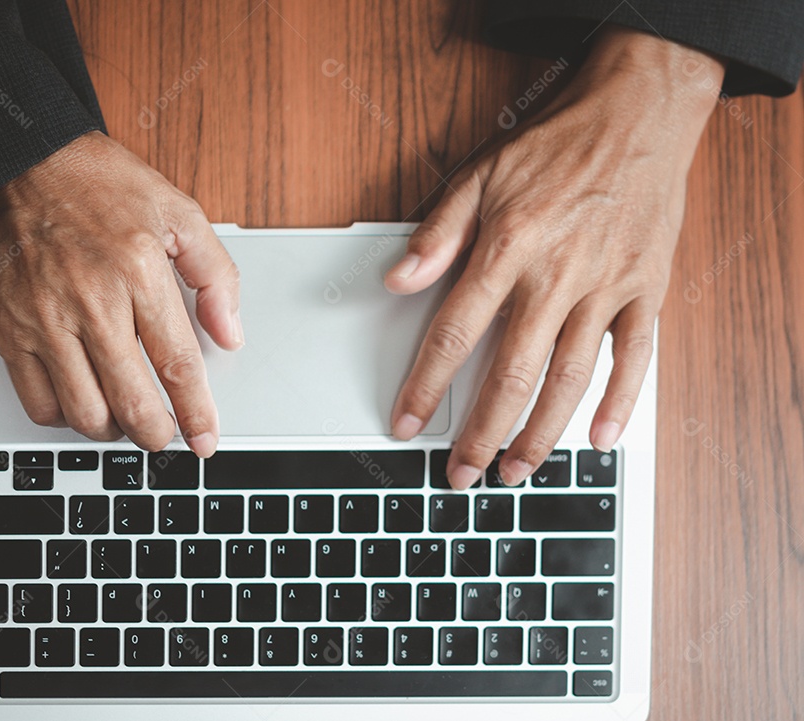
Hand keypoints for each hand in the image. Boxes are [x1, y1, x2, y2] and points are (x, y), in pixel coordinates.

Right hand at [0, 131, 242, 456]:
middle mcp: (92, 300)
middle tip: (166, 435)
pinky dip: (64, 418)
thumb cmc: (97, 183)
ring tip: (127, 419)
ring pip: (84, 412)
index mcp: (139, 270)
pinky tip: (84, 403)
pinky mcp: (10, 329)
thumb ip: (215, 275)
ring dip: (113, 431)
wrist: (19, 160)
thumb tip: (230, 334)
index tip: (206, 438)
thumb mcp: (178, 212)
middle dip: (157, 434)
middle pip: (132, 401)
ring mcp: (45, 318)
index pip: (178, 364)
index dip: (197, 413)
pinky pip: (37, 401)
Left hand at [385, 27, 723, 487]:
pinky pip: (637, 359)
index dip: (425, 387)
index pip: (452, 336)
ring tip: (516, 471)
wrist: (639, 113)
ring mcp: (607, 288)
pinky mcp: (648, 290)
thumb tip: (397, 281)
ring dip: (540, 433)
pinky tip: (599, 438)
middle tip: (462, 473)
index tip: (407, 425)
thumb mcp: (479, 174)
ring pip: (569, 379)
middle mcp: (556, 278)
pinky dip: (620, 403)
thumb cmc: (556, 145)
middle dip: (481, 433)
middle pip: (511, 375)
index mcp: (507, 251)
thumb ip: (437, 233)